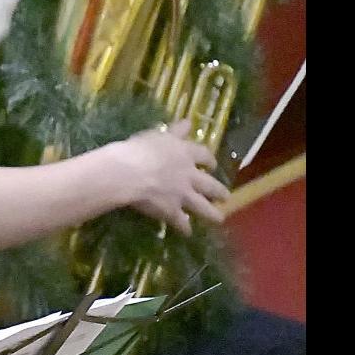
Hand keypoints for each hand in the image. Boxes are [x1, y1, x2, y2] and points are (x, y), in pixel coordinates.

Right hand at [109, 119, 229, 234]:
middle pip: (210, 184)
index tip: (212, 164)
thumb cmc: (139, 149)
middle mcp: (189, 175)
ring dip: (211, 213)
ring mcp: (183, 194)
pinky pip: (181, 221)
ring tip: (218, 219)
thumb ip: (174, 131)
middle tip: (225, 196)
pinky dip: (185, 227)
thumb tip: (188, 122)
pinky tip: (187, 232)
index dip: (209, 160)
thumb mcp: (157, 135)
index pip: (203, 155)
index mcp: (185, 153)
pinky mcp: (172, 210)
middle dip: (219, 191)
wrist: (129, 173)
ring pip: (202, 206)